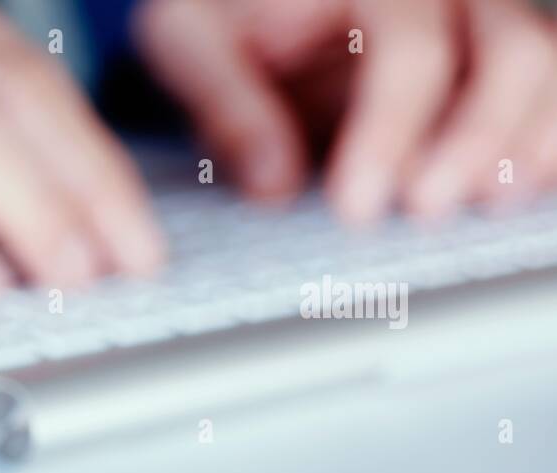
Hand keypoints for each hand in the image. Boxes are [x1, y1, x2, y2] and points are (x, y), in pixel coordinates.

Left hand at [134, 0, 556, 220]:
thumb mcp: (192, 43)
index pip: (409, 46)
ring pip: (539, 65)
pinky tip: (519, 190)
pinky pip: (542, 86)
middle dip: (473, 139)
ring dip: (523, 141)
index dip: (391, 131)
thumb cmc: (220, 14)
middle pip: (503, 50)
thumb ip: (230, 106)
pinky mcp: (485, 54)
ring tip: (491, 204)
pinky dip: (539, 140)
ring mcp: (472, 18)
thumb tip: (273, 183)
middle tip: (425, 210)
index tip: (359, 205)